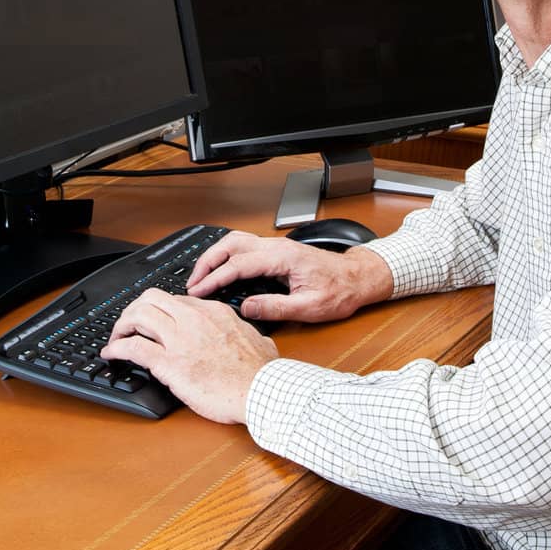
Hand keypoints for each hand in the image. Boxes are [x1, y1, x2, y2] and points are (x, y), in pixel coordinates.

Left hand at [101, 289, 275, 423]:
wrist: (261, 391)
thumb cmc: (261, 372)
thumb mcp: (258, 340)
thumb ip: (249, 333)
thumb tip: (254, 337)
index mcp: (213, 312)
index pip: (176, 300)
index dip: (160, 310)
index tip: (155, 321)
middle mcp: (194, 319)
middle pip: (151, 298)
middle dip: (134, 309)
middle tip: (129, 325)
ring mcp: (180, 339)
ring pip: (138, 315)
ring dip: (121, 325)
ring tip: (117, 337)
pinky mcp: (169, 363)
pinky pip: (133, 348)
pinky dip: (116, 349)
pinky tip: (111, 354)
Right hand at [186, 231, 393, 322]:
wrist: (358, 278)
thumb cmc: (340, 292)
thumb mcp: (309, 308)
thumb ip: (275, 308)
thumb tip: (246, 308)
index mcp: (282, 258)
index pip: (238, 264)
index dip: (214, 278)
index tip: (198, 291)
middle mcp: (277, 247)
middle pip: (231, 244)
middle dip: (207, 261)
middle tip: (192, 283)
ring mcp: (277, 247)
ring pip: (236, 241)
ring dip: (215, 256)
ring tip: (201, 276)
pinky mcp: (277, 252)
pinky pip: (245, 247)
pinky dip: (227, 256)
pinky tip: (221, 270)